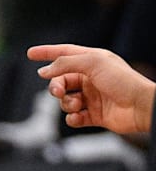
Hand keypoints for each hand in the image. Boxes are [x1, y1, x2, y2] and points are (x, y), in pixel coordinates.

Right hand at [28, 44, 155, 133]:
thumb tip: (44, 71)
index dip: (47, 52)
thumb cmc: (123, 81)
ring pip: (65, 100)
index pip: (64, 53)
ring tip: (78, 105)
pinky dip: (73, 118)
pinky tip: (80, 116)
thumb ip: (65, 63)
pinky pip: (73, 117)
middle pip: (60, 80)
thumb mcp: (93, 63)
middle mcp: (91, 78)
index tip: (30, 53)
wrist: (141, 107)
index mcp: (92, 61)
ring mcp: (92, 97)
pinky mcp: (94, 115)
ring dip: (66, 103)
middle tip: (59, 92)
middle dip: (56, 87)